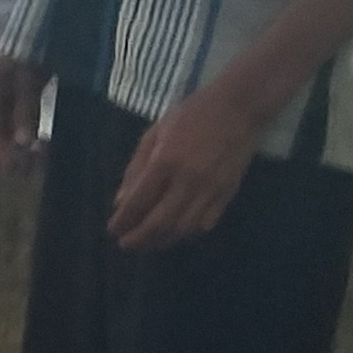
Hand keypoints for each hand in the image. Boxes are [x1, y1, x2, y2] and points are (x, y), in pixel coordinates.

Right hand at [0, 53, 47, 170]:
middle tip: (38, 166)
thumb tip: (23, 144)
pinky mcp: (8, 95)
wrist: (47, 21)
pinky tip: (39, 142)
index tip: (25, 168)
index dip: (5, 154)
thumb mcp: (31, 79)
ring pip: (2, 131)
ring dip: (19, 148)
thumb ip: (26, 110)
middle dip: (12, 154)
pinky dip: (23, 136)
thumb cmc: (37, 45)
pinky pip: (11, 123)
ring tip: (42, 157)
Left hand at [107, 87, 264, 249]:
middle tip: (126, 244)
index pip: (138, 202)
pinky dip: (187, 233)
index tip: (113, 230)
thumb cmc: (192, 114)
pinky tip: (175, 234)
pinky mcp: (228, 193)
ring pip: (183, 228)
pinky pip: (205, 223)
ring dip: (162, 241)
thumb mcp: (154, 133)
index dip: (123, 221)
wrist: (239, 107)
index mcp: (165, 162)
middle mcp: (187, 180)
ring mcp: (210, 189)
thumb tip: (121, 202)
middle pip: (159, 222)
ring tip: (148, 244)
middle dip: (140, 238)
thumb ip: (136, 168)